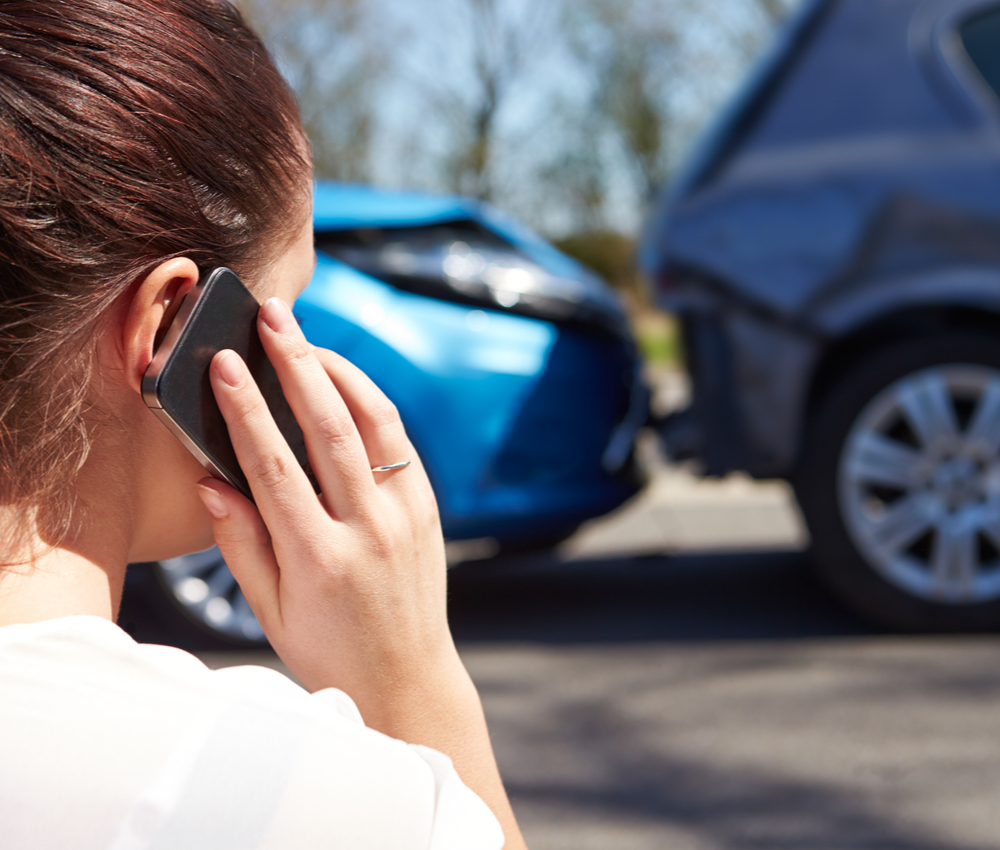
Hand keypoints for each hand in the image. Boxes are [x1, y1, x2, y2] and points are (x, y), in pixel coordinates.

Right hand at [195, 296, 456, 702]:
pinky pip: (398, 442)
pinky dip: (371, 403)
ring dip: (339, 371)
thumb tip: (211, 481)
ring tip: (306, 337)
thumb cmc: (329, 650)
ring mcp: (406, 516)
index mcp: (319, 559)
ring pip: (374, 423)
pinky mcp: (428, 509)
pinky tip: (343, 381)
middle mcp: (368, 530)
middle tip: (273, 316)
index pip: (274, 466)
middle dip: (296, 363)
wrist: (407, 678)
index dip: (245, 409)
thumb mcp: (271, 612)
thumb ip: (240, 545)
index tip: (224, 364)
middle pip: (329, 427)